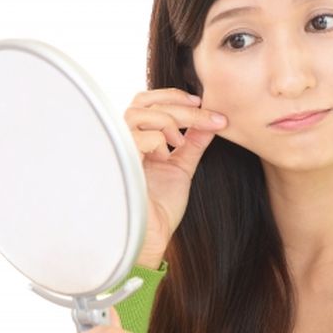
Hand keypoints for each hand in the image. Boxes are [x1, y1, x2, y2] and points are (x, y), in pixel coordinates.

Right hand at [124, 88, 226, 266]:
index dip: (172, 96)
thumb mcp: (183, 167)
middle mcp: (123, 141)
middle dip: (179, 106)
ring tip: (179, 142)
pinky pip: (137, 136)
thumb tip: (213, 120)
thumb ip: (194, 143)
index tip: (201, 102)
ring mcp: (118, 150)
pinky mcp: (119, 163)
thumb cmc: (161, 207)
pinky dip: (158, 140)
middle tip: (209, 115)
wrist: (153, 236)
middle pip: (144, 103)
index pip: (146, 102)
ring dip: (167, 120)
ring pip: (138, 113)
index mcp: (136, 139)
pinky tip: (165, 156)